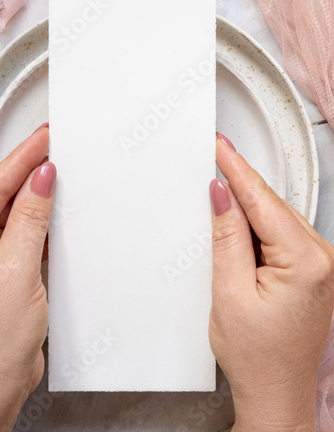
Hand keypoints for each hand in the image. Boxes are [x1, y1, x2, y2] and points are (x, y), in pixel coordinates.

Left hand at [0, 124, 55, 430]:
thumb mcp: (13, 270)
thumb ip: (29, 220)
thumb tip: (41, 181)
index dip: (22, 158)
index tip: (44, 137)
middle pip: (4, 196)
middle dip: (32, 172)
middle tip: (56, 147)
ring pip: (19, 217)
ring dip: (40, 198)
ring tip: (62, 174)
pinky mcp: (8, 274)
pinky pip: (28, 238)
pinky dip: (45, 225)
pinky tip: (58, 215)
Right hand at [209, 133, 333, 431]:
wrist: (275, 391)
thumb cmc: (257, 356)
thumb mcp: (230, 292)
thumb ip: (228, 237)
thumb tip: (223, 196)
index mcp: (306, 262)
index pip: (263, 201)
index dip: (237, 169)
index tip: (222, 147)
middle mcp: (322, 259)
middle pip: (272, 205)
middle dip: (241, 182)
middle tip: (217, 156)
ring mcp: (319, 265)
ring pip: (276, 218)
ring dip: (247, 205)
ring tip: (220, 192)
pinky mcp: (310, 271)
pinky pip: (280, 235)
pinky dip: (257, 225)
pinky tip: (238, 223)